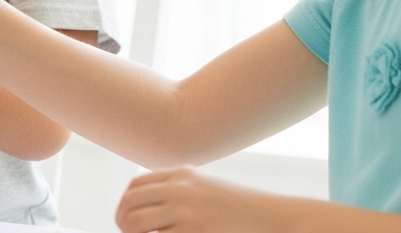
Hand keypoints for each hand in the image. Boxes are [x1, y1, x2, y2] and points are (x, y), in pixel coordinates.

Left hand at [115, 167, 297, 232]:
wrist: (276, 218)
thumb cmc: (243, 209)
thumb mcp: (206, 189)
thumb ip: (178, 190)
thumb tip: (143, 206)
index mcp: (181, 174)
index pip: (134, 186)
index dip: (125, 204)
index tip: (128, 220)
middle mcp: (179, 188)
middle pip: (129, 204)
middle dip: (124, 223)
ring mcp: (185, 210)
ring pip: (135, 224)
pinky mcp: (192, 231)